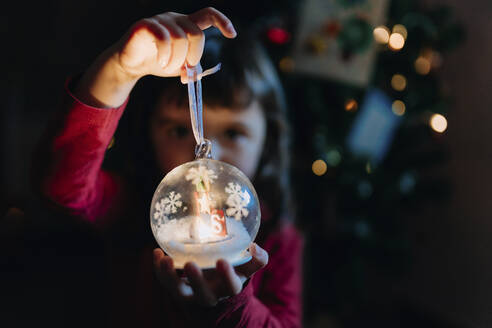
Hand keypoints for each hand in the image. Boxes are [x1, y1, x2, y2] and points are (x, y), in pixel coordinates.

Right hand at [114, 7, 235, 78]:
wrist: (131, 63)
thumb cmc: (158, 62)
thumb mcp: (180, 67)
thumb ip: (191, 68)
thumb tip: (197, 74)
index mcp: (187, 25)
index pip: (208, 15)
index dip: (223, 21)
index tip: (232, 35)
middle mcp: (175, 19)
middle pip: (197, 33)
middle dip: (195, 55)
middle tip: (186, 69)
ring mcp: (160, 20)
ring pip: (180, 38)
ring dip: (177, 59)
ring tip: (168, 67)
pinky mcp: (145, 25)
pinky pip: (163, 38)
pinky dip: (165, 55)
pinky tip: (162, 62)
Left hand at [153, 243, 267, 306]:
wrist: (216, 286)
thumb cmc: (234, 270)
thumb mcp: (247, 266)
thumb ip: (257, 258)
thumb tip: (255, 246)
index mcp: (229, 288)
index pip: (231, 287)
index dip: (227, 276)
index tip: (223, 261)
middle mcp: (210, 295)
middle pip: (203, 293)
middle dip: (196, 280)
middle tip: (190, 264)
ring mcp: (191, 294)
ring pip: (179, 291)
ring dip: (170, 277)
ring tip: (165, 259)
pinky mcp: (176, 289)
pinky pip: (165, 282)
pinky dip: (159, 269)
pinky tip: (156, 252)